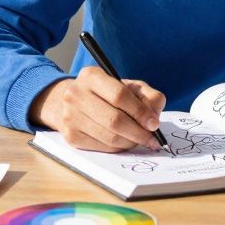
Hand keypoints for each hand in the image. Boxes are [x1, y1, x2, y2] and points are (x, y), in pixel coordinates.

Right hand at [29, 66, 166, 151]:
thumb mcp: (130, 87)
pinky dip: (119, 148)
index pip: (119, 95)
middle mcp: (76, 95)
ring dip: (131, 142)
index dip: (140, 112)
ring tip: (140, 140)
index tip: (154, 124)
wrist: (75, 102)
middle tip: (151, 138)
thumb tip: (153, 119)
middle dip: (138, 132)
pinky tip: (125, 142)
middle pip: (114, 120)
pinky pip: (102, 148)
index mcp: (91, 76)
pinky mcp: (71, 136)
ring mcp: (70, 117)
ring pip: (109, 137)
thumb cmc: (108, 94)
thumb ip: (149, 97)